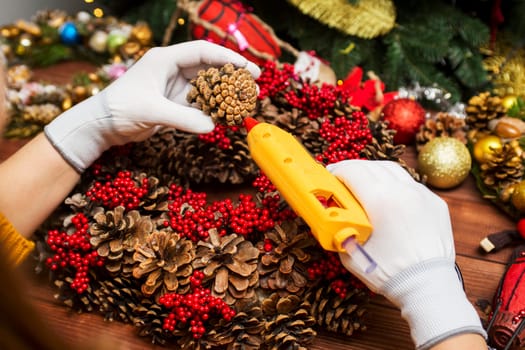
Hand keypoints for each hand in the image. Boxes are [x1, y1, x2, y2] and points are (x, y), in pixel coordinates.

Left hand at [44, 40, 260, 172]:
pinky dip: (213, 110)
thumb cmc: (119, 110)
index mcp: (165, 59)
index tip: (248, 69)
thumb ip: (182, 118)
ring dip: (226, 94)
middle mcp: (172, 70)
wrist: (101, 126)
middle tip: (254, 85)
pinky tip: (227, 115)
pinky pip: (200, 105)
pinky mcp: (174, 104)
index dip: (227, 58)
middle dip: (232, 76)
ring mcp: (174, 88)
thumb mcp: (151, 111)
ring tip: (247, 101)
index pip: (202, 52)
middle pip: (209, 68)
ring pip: (207, 87)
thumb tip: (212, 126)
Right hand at [327, 160, 484, 349]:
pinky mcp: (435, 204)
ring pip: (393, 170)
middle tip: (342, 179)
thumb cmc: (387, 273)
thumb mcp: (349, 251)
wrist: (427, 287)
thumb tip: (331, 216)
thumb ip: (339, 228)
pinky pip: (410, 185)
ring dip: (375, 172)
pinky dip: (395, 185)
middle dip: (353, 169)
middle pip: (372, 166)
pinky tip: (388, 198)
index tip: (328, 175)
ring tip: (364, 184)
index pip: (352, 171)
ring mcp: (422, 195)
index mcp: (380, 199)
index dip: (336, 171)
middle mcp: (403, 190)